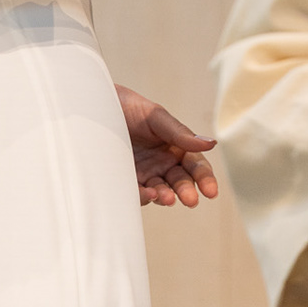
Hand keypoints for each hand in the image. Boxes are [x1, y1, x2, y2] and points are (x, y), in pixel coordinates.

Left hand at [116, 84, 218, 207]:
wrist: (96, 107)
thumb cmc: (129, 107)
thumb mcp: (156, 117)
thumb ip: (180, 133)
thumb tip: (211, 143)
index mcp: (176, 147)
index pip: (195, 166)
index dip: (205, 179)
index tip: (210, 191)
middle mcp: (163, 163)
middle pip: (180, 182)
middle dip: (187, 192)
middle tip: (191, 200)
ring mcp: (145, 174)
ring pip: (161, 191)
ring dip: (166, 196)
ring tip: (168, 198)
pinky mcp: (126, 181)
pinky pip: (137, 193)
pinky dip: (144, 196)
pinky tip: (149, 194)